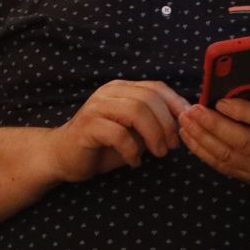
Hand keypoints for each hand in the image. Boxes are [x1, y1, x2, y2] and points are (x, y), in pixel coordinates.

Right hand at [45, 79, 188, 183]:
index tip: (188, 124)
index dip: (176, 104)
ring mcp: (96, 107)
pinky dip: (132, 150)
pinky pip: (118, 134)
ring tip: (159, 153)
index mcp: (122, 89)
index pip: (156, 87)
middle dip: (167, 123)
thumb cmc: (101, 145)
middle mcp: (109, 93)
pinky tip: (134, 162)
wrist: (61, 157)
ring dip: (154, 135)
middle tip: (172, 146)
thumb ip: (152, 123)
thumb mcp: (133, 132)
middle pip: (149, 98)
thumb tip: (183, 123)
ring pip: (136, 111)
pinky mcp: (86, 127)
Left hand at [178, 67, 249, 186]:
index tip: (220, 101)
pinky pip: (222, 166)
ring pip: (227, 156)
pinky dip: (202, 152)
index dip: (242, 112)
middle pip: (242, 142)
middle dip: (214, 125)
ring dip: (202, 139)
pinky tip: (189, 136)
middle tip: (192, 110)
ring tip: (185, 120)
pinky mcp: (249, 178)